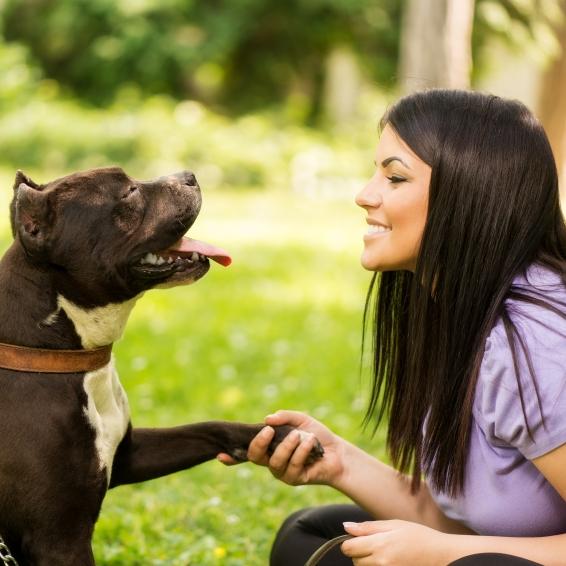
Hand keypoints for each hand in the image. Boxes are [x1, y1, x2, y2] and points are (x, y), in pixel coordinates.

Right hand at [219, 410, 346, 486]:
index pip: (247, 451)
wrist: (337, 452)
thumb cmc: (316, 435)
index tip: (219, 455)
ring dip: (287, 445)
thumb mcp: (300, 420)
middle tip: (269, 430)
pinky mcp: (294, 479)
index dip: (232, 456)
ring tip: (300, 435)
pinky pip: (292, 465)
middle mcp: (271, 460)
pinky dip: (301, 451)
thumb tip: (266, 419)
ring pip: (275, 461)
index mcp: (269, 446)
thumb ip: (284, 417)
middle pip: (254, 457)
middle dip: (258, 443)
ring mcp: (281, 472)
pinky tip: (310, 443)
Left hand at [341, 520, 449, 565]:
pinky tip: (390, 561)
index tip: (358, 538)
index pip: (348, 548)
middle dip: (359, 552)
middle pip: (355, 560)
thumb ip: (368, 527)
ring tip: (384, 553)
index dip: (349, 542)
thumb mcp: (394, 524)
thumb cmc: (419, 536)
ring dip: (368, 562)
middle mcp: (381, 563)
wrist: (442, 556)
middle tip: (375, 544)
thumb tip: (346, 527)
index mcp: (380, 545)